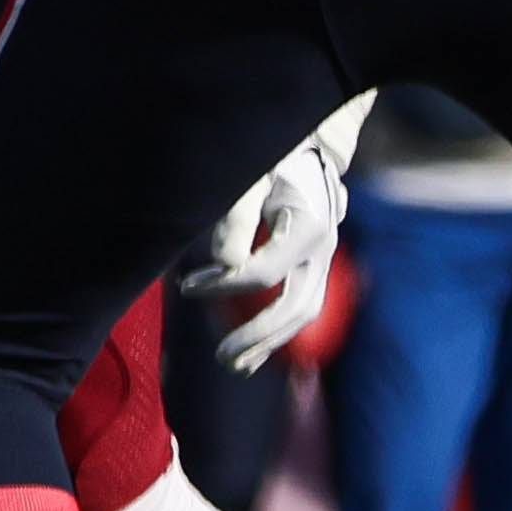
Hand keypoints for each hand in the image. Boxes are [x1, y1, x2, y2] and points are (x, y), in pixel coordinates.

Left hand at [179, 103, 362, 369]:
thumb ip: (235, 216)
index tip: (187, 286)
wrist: (301, 142)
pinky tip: (255, 354)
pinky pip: (304, 304)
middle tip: (220, 359)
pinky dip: (280, 330)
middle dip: (257, 336)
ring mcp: (324, 257)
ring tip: (236, 367)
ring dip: (271, 343)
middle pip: (296, 305)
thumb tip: (223, 263)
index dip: (221, 284)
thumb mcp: (248, 175)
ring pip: (305, 312)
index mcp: (306, 224)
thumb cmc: (269, 155)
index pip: (262, 271)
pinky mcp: (316, 263)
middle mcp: (324, 246)